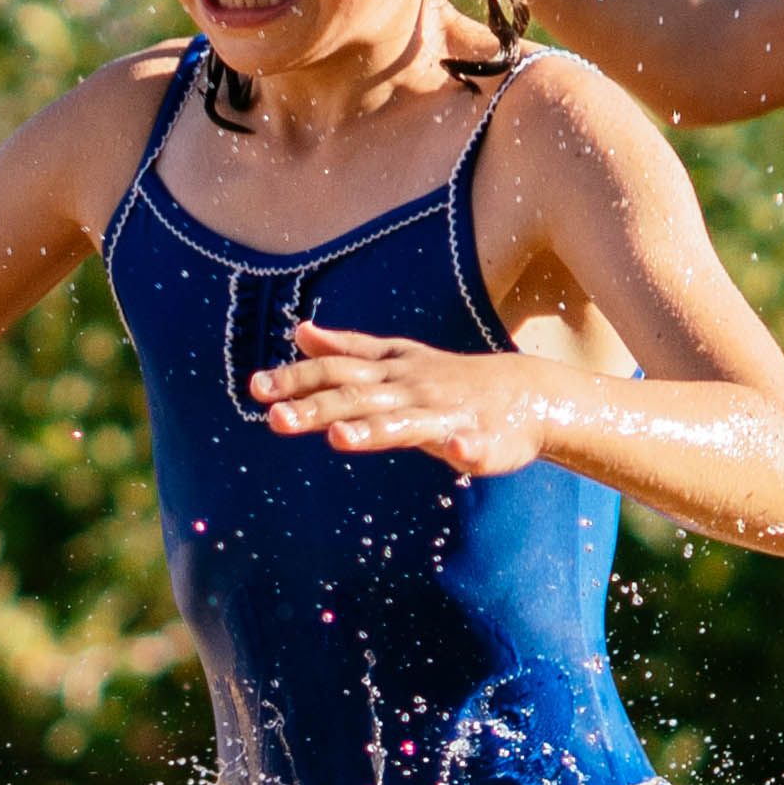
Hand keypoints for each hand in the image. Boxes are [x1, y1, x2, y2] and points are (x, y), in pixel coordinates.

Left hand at [248, 323, 548, 475]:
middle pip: (358, 399)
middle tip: (276, 419)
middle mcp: (412, 389)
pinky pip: (474, 445)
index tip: (255, 388)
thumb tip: (301, 333)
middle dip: (316, 408)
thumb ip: (349, 350)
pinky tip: (456, 452)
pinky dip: (466, 447)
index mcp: (390, 372)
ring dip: (374, 430)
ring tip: (340, 439)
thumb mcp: (398, 359)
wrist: (528, 393)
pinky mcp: (483, 439)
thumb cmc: (451, 381)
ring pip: (406, 424)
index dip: (297, 377)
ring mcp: (447, 414)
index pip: (336, 371)